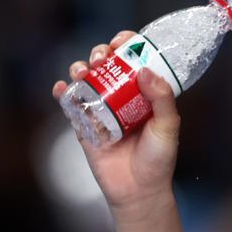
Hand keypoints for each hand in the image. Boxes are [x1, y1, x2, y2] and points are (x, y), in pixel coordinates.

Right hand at [52, 31, 181, 221]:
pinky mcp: (84, 126)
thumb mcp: (168, 127)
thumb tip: (146, 71)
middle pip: (107, 66)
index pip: (134, 62)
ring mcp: (101, 110)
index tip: (124, 40)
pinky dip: (63, 93)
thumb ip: (162, 99)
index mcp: (144, 95)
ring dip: (80, 69)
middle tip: (102, 56)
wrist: (139, 190)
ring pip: (86, 80)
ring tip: (83, 70)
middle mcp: (122, 98)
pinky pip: (70, 105)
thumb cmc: (158, 159)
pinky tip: (62, 87)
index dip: (128, 46)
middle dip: (101, 53)